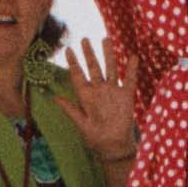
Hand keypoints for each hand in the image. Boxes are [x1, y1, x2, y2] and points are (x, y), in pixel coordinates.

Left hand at [60, 38, 138, 165]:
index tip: (68, 49)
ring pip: (110, 68)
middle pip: (93, 67)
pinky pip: (129, 80)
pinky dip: (131, 69)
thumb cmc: (96, 139)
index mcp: (86, 96)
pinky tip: (133, 57)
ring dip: (108, 54)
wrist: (115, 147)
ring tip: (106, 39)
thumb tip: (54, 98)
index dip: (73, 62)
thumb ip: (70, 110)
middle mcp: (99, 91)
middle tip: (84, 39)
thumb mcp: (81, 124)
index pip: (78, 75)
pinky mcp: (126, 96)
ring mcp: (113, 92)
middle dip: (89, 53)